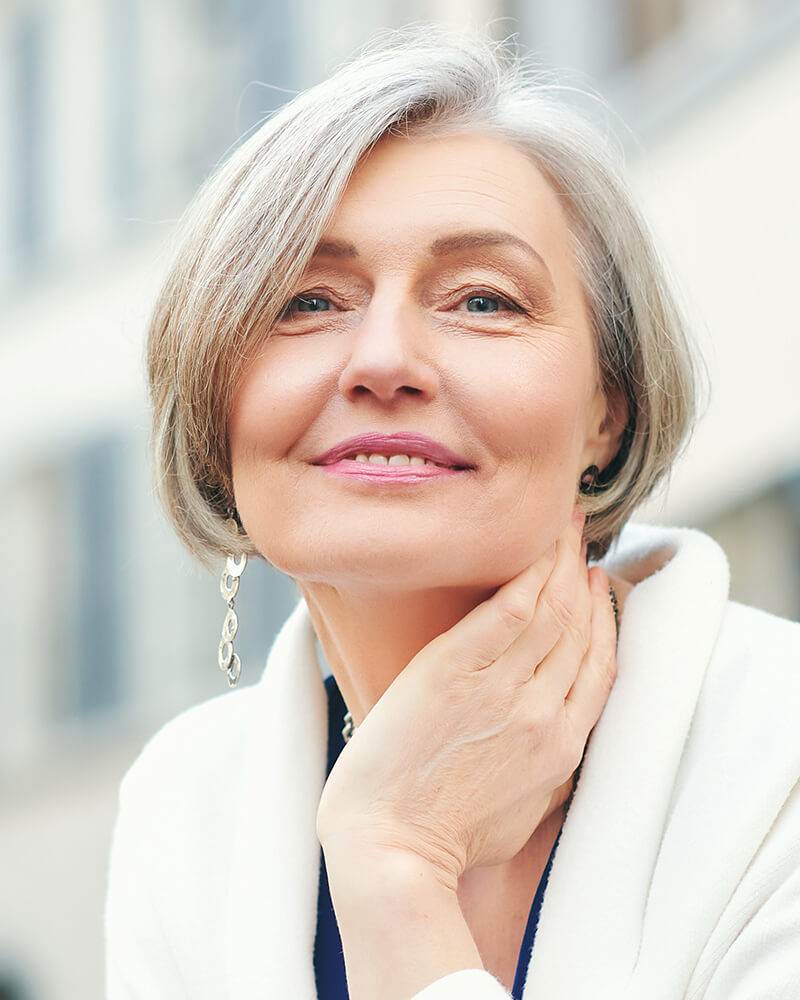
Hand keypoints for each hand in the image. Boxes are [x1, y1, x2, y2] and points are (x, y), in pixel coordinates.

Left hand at [315, 513, 617, 891]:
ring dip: (563, 560)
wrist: (392, 848)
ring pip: (551, 608)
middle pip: (580, 628)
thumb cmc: (448, 840)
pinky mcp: (455, 668)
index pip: (600, 666)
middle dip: (585, 577)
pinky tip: (536, 544)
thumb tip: (557, 737)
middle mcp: (545, 711)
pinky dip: (528, 571)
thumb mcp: (525, 815)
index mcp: (563, 748)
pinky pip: (507, 607)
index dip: (604, 620)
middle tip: (584, 543)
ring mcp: (503, 688)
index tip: (600, 589)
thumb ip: (551, 770)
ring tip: (565, 526)